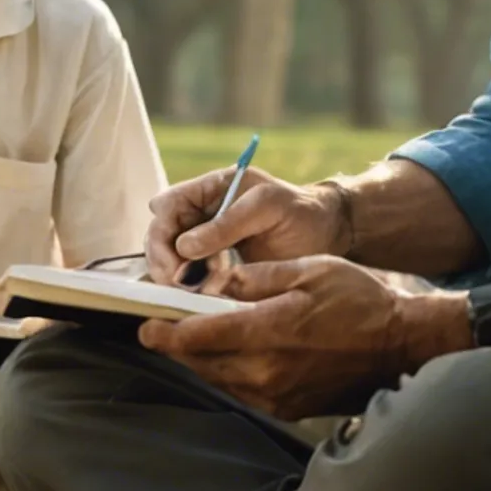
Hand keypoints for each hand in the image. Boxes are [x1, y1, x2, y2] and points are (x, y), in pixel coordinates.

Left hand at [139, 256, 463, 419]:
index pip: (199, 337)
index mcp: (270, 331)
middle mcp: (268, 371)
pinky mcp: (288, 408)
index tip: (144, 326)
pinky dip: (229, 373)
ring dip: (202, 360)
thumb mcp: (309, 269)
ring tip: (193, 337)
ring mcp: (277, 395)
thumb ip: (257, 277)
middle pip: (202, 362)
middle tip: (161, 327)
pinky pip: (243, 392)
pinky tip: (230, 354)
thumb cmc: (360, 301)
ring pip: (220, 380)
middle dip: (178, 346)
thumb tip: (216, 282)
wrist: (402, 345)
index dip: (164, 333)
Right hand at [145, 168, 348, 287]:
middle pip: (161, 235)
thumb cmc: (300, 212)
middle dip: (162, 260)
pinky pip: (190, 280)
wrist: (328, 235)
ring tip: (189, 294)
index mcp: (210, 190)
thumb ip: (227, 222)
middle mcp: (201, 216)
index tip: (173, 258)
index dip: (161, 230)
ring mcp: (207, 244)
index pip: (168, 205)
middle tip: (174, 284)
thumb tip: (183, 246)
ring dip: (173, 278)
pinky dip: (189, 291)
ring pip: (170, 260)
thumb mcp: (268, 206)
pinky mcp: (216, 270)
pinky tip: (198, 300)